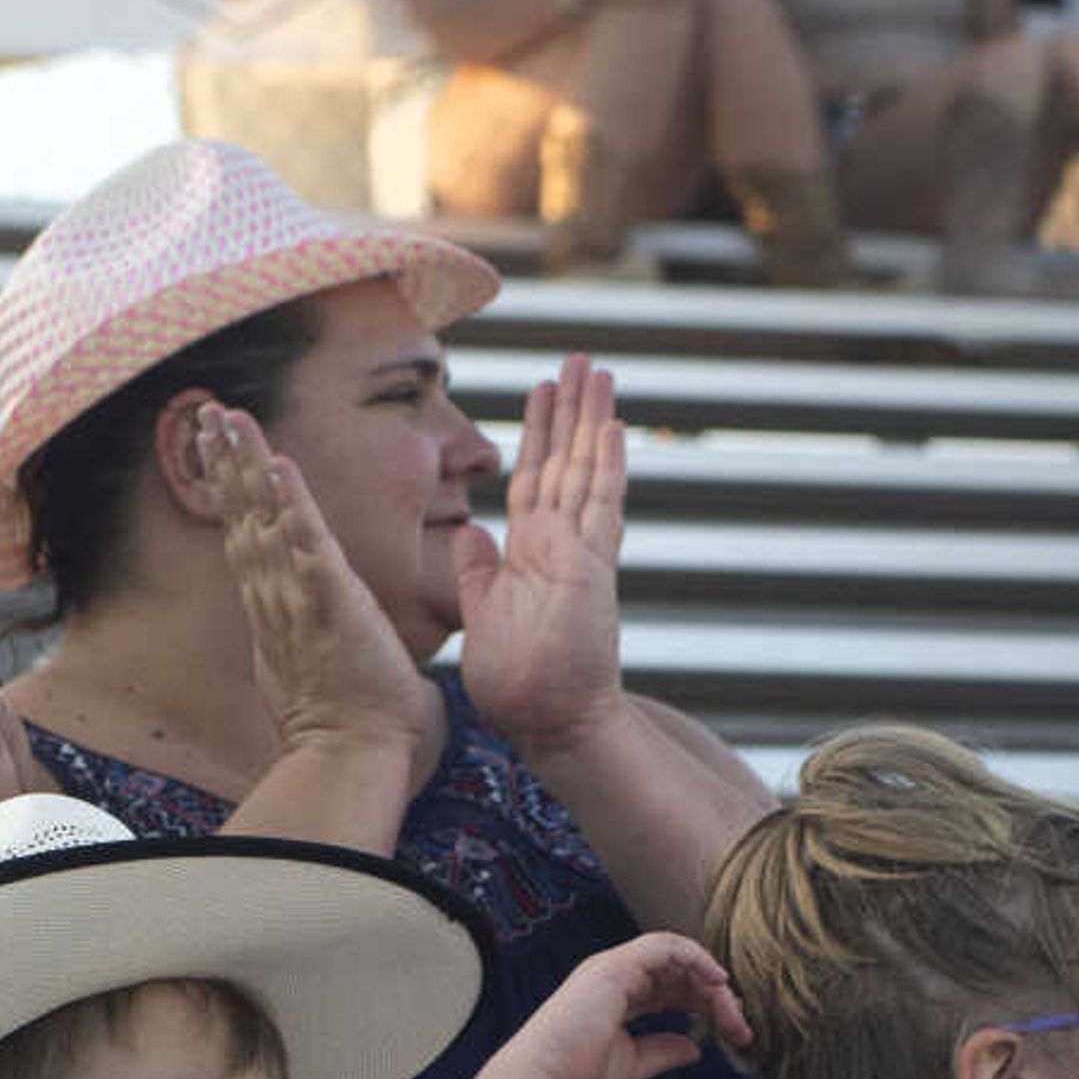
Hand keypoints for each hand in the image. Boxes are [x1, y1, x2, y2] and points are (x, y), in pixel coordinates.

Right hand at [202, 403, 443, 792]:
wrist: (353, 757)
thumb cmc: (349, 724)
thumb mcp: (318, 665)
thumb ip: (315, 635)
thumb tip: (330, 627)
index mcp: (275, 610)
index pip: (247, 535)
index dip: (233, 489)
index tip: (219, 447)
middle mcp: (274, 599)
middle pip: (242, 515)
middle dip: (226, 460)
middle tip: (210, 410)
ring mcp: (297, 600)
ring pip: (264, 519)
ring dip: (246, 465)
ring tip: (229, 418)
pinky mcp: (329, 606)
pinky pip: (307, 545)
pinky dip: (292, 504)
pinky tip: (279, 466)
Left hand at [456, 356, 631, 757]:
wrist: (544, 720)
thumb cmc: (515, 679)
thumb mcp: (481, 609)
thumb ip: (476, 569)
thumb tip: (468, 531)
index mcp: (531, 553)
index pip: (533, 478)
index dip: (537, 433)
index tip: (541, 390)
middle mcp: (560, 544)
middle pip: (566, 461)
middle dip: (571, 409)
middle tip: (580, 359)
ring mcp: (581, 553)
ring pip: (587, 471)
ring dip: (592, 420)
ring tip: (599, 371)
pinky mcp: (592, 567)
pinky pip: (601, 507)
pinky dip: (607, 466)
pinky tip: (611, 426)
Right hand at [495, 930, 752, 1078]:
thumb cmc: (575, 1077)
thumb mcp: (632, 1063)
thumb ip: (663, 1050)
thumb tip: (695, 1047)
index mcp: (615, 996)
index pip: (670, 989)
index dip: (703, 1005)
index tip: (730, 1032)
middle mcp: (614, 976)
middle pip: (679, 972)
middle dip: (715, 997)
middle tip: (741, 1029)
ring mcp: (613, 968)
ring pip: (678, 958)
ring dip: (711, 982)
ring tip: (734, 1013)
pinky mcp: (614, 967)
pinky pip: (666, 947)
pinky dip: (696, 959)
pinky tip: (717, 983)